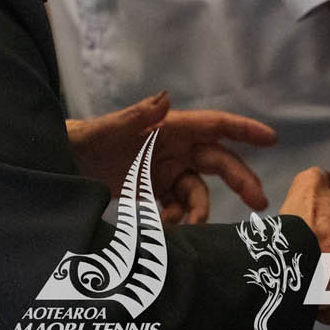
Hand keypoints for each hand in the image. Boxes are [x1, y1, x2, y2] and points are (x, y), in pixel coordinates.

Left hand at [67, 92, 277, 223]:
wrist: (58, 166)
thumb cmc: (82, 140)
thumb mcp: (106, 130)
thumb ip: (135, 116)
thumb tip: (166, 98)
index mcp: (168, 128)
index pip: (213, 125)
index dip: (243, 130)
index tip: (271, 138)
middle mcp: (172, 148)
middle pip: (217, 162)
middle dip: (240, 180)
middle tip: (259, 204)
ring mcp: (164, 171)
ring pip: (198, 191)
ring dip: (197, 211)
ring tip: (182, 228)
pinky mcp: (153, 191)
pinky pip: (178, 207)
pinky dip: (178, 220)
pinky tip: (164, 231)